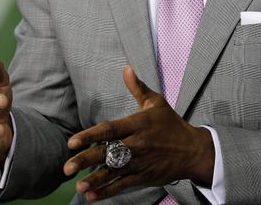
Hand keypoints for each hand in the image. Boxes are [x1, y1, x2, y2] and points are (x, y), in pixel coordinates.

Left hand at [63, 66, 213, 201]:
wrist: (193, 151)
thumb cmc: (171, 124)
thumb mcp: (156, 103)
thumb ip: (138, 88)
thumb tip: (126, 68)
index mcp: (137, 125)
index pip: (109, 130)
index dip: (90, 136)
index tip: (72, 143)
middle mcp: (137, 145)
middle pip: (108, 153)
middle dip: (86, 161)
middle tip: (67, 168)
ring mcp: (140, 163)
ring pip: (113, 172)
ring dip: (95, 180)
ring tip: (78, 186)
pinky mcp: (143, 177)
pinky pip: (123, 185)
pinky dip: (107, 191)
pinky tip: (91, 196)